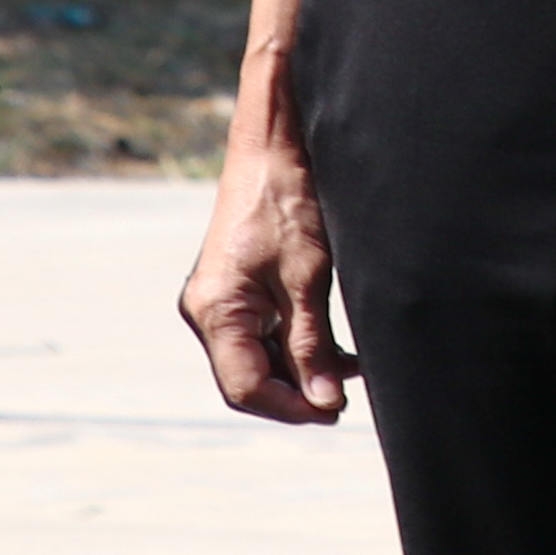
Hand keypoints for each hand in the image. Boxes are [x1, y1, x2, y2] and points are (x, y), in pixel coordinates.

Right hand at [180, 117, 353, 424]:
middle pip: (248, 377)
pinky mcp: (236, 287)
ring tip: (348, 374)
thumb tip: (323, 403)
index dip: (291, 408)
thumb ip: (312, 344)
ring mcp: (219, 298)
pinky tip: (333, 350)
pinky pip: (261, 333)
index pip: (245, 387)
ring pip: (257, 358)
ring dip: (300, 370)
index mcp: (215, 310)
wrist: (276, 142)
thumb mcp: (308, 278)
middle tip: (344, 400)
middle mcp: (207, 309)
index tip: (335, 412)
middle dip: (296, 393)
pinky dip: (295, 345)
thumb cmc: (289, 200)